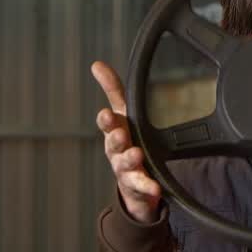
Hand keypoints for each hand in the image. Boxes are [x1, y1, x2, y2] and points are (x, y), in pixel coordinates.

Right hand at [91, 61, 161, 223]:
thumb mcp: (123, 116)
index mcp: (115, 132)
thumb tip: (97, 65)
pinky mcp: (139, 186)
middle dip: (115, 138)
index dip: (106, 119)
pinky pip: (142, 186)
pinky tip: (154, 187)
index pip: (107, 123)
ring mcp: (127, 170)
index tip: (106, 114)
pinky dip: (147, 187)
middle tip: (120, 133)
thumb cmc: (127, 144)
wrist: (135, 185)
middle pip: (114, 144)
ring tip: (137, 155)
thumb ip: (112, 90)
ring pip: (125, 164)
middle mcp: (118, 151)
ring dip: (130, 159)